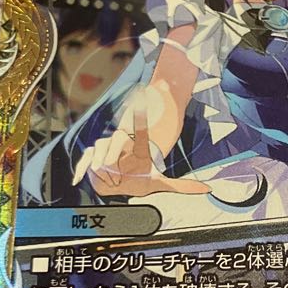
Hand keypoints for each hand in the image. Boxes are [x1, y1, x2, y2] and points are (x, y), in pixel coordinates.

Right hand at [72, 97, 209, 196]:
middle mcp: (121, 143)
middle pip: (115, 139)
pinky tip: (78, 180)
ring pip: (100, 149)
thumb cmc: (141, 178)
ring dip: (101, 166)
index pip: (140, 129)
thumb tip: (208, 189)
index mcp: (138, 147)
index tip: (141, 98)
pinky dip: (82, 168)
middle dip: (113, 155)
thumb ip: (183, 187)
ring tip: (107, 179)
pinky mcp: (93, 157)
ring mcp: (106, 149)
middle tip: (114, 171)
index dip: (140, 116)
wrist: (123, 181)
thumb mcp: (161, 184)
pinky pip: (85, 159)